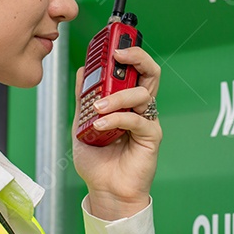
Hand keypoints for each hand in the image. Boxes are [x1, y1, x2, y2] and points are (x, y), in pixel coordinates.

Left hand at [72, 47, 161, 220]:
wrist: (105, 190)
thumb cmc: (98, 161)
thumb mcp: (82, 123)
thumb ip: (84, 98)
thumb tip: (83, 70)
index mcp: (125, 101)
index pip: (132, 69)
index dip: (125, 53)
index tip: (109, 44)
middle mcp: (139, 107)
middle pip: (149, 71)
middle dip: (136, 57)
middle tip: (118, 54)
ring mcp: (146, 120)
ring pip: (142, 93)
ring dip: (117, 96)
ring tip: (97, 108)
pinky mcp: (151, 136)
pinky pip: (137, 119)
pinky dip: (117, 119)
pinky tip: (101, 125)